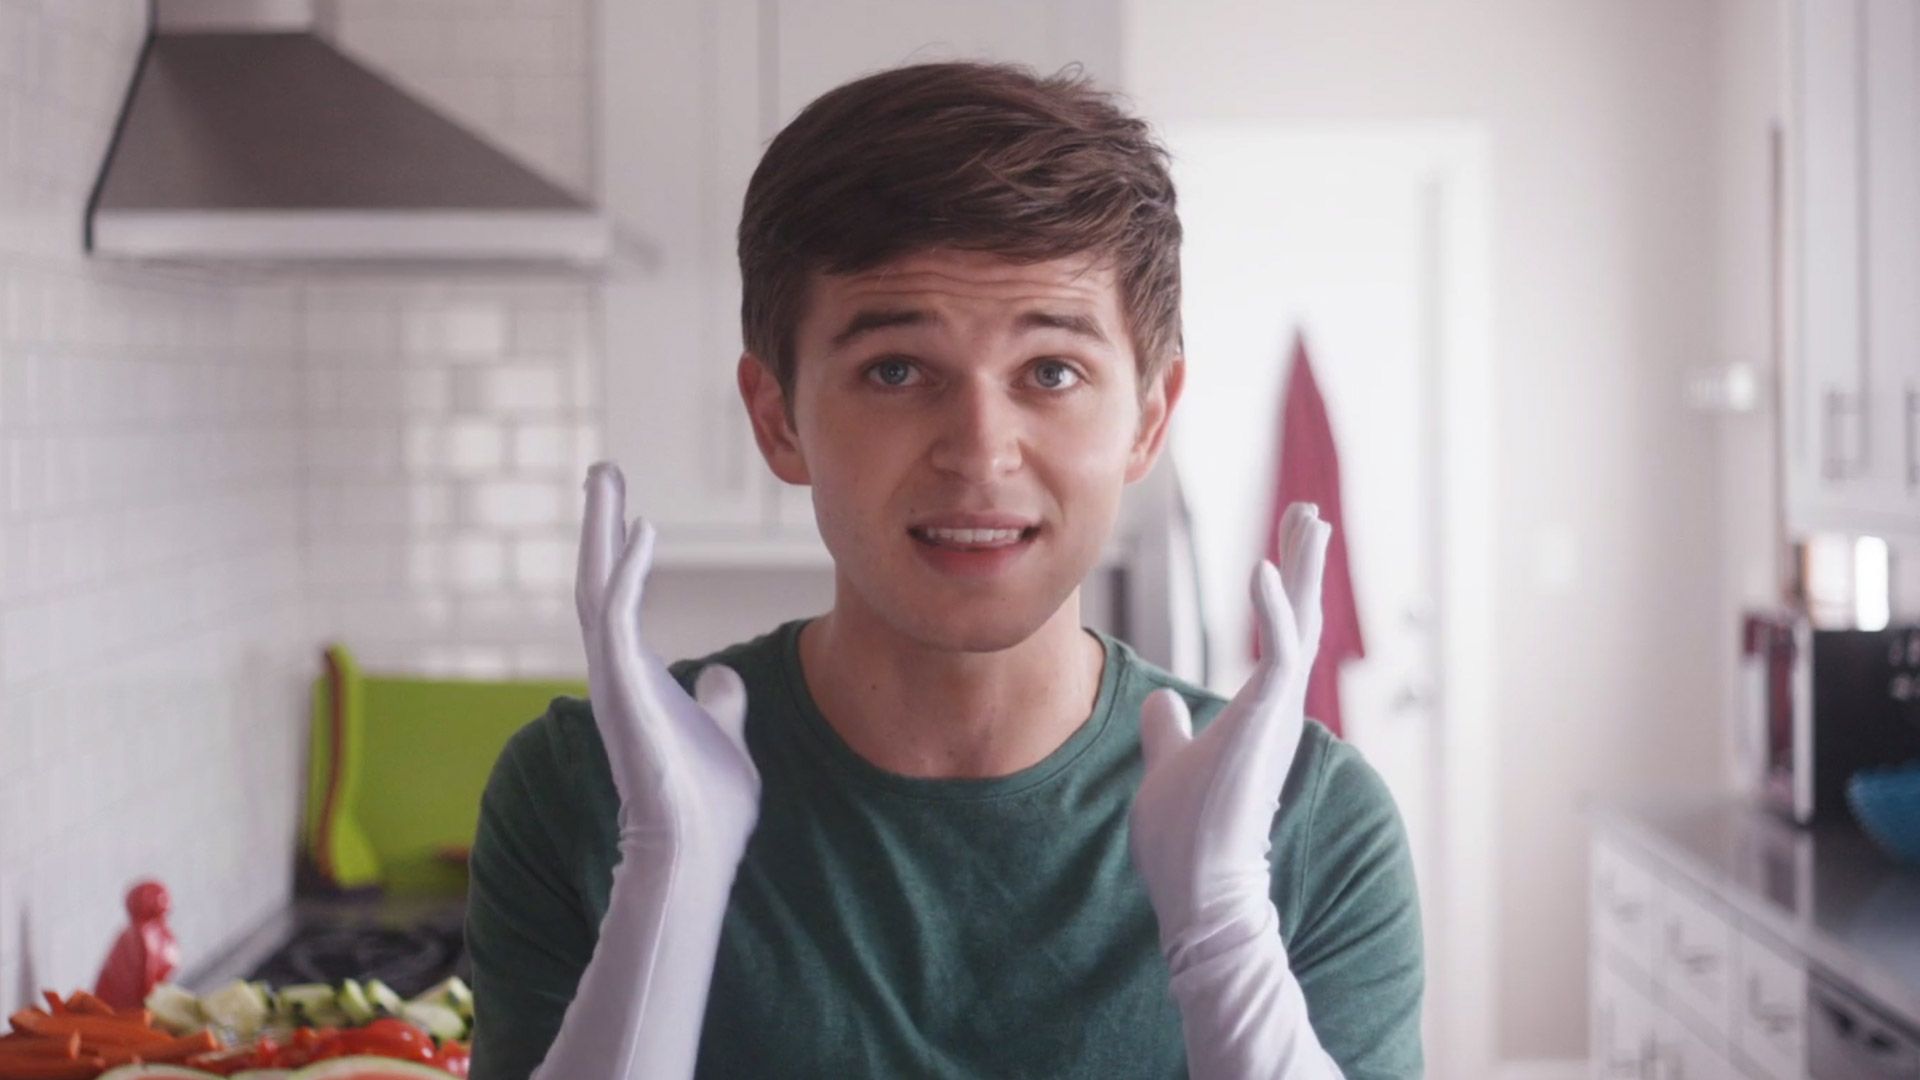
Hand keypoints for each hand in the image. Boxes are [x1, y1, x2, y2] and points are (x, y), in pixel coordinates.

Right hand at [530, 462, 761, 1079]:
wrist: (698, 851)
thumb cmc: (707, 804)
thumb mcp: (724, 732)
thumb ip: (722, 703)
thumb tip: (725, 678)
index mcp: (637, 676)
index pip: (620, 599)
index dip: (622, 552)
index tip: (631, 510)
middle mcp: (616, 671)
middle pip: (598, 579)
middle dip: (600, 523)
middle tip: (603, 470)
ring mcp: (614, 680)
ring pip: (596, 587)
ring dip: (601, 530)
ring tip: (606, 477)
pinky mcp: (622, 690)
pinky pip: (617, 617)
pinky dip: (627, 571)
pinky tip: (644, 530)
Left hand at [1129, 502, 1328, 971]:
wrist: (1199, 889)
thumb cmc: (1186, 839)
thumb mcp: (1170, 767)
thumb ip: (1167, 732)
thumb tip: (1158, 703)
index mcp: (1257, 713)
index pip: (1277, 640)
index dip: (1281, 593)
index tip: (1278, 548)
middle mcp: (1277, 708)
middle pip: (1299, 619)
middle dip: (1303, 564)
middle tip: (1310, 513)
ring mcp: (1278, 713)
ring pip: (1302, 624)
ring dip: (1303, 569)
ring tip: (1308, 517)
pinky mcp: (1270, 721)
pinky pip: (1281, 653)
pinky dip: (1274, 609)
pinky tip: (1263, 566)